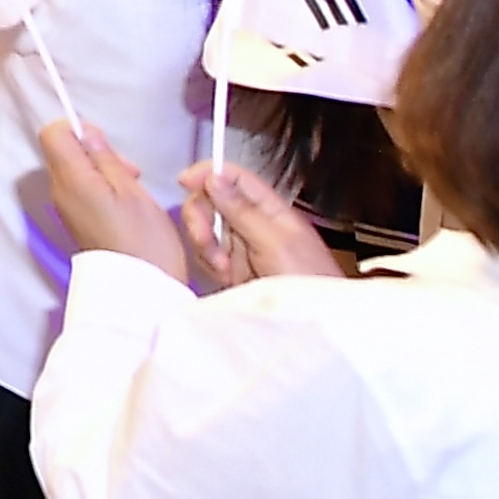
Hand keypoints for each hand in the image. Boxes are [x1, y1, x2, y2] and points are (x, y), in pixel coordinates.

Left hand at [37, 121, 189, 280]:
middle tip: (129, 170)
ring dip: (101, 170)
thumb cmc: (143, 240)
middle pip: (63, 151)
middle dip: (93, 151)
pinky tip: (125, 203)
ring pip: (73, 171)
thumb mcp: (132, 191)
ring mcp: (66, 208)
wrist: (140, 289)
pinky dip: (100, 188)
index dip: (77, 129)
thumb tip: (87, 133)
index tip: (106, 143)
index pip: (52, 134)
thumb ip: (105, 158)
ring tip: (132, 187)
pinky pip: (80, 191)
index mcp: (70, 180)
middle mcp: (60, 192)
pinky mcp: (77, 221)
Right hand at [176, 163, 346, 291]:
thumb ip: (243, 210)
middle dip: (201, 216)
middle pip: (211, 202)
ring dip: (205, 245)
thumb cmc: (310, 282)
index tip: (186, 181)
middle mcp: (253, 224)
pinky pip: (206, 256)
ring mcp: (241, 247)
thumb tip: (214, 177)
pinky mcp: (232, 269)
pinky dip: (208, 263)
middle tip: (204, 236)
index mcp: (269, 210)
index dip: (209, 174)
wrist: (312, 324)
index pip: (234, 178)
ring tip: (223, 266)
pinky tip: (224, 276)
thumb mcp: (276, 242)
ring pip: (205, 229)